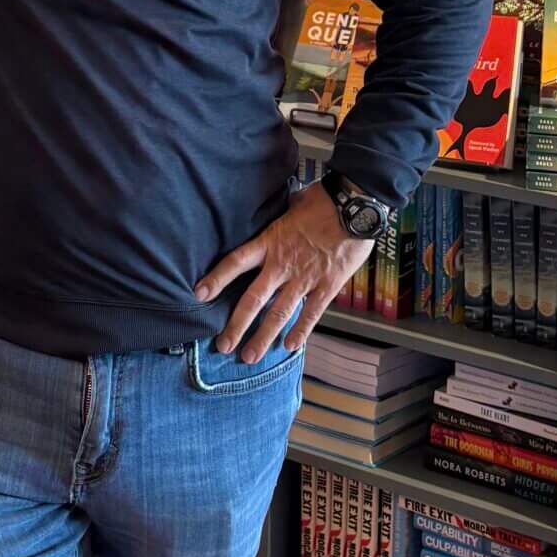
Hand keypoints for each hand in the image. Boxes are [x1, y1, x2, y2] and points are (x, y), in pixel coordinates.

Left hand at [194, 183, 373, 361]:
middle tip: (223, 346)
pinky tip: (290, 347)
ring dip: (263, 337)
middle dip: (237, 325)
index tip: (199, 294)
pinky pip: (311, 313)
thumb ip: (282, 217)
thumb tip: (279, 210)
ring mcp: (305, 278)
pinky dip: (301, 331)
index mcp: (271, 242)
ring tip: (249, 357)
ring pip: (279, 313)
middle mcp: (283, 264)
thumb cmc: (325, 200)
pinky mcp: (327, 286)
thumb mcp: (293, 203)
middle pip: (253, 299)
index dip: (217, 279)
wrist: (356, 207)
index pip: (235, 262)